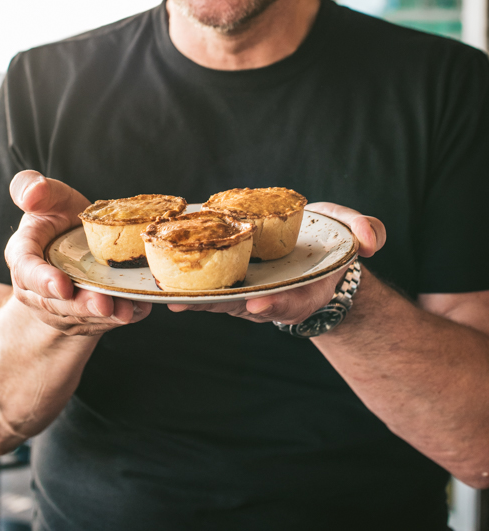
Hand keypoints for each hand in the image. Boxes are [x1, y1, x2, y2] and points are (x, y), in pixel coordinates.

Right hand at [6, 171, 150, 335]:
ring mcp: (61, 308)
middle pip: (57, 303)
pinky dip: (123, 315)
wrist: (70, 245)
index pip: (26, 271)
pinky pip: (102, 322)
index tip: (62, 286)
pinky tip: (140, 309)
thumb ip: (36, 189)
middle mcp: (37, 290)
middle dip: (82, 306)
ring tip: (127, 311)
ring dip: (105, 317)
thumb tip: (31, 192)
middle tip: (104, 304)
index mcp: (23, 257)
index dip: (43, 281)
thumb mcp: (48, 198)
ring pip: (82, 317)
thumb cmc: (57, 218)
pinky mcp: (84, 318)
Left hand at [167, 202, 385, 323]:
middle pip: (248, 306)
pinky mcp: (234, 283)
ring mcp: (252, 293)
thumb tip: (372, 241)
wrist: (313, 253)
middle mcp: (276, 297)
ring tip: (173, 300)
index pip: (293, 301)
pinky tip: (166, 290)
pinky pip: (212, 288)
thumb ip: (368, 231)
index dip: (278, 304)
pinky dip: (192, 290)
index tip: (261, 305)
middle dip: (223, 307)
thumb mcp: (353, 233)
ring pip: (224, 301)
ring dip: (199, 302)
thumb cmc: (331, 243)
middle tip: (198, 305)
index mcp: (306, 289)